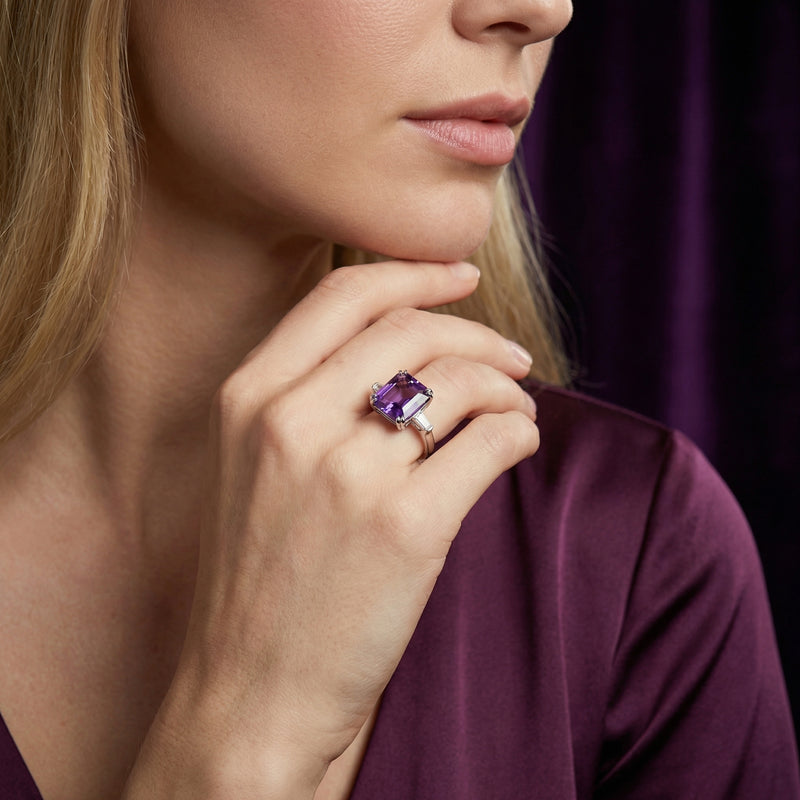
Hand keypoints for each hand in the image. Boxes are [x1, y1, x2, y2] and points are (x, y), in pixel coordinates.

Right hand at [124, 260, 538, 797]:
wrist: (252, 690)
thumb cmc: (261, 577)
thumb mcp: (253, 466)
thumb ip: (309, 397)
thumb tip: (410, 350)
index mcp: (249, 397)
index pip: (343, 295)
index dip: (412, 272)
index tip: (459, 274)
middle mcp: (291, 421)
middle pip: (412, 329)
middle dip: (476, 332)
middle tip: (512, 356)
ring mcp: (347, 473)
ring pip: (461, 380)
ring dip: (506, 386)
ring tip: (517, 408)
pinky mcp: (405, 527)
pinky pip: (491, 441)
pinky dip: (519, 432)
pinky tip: (517, 445)